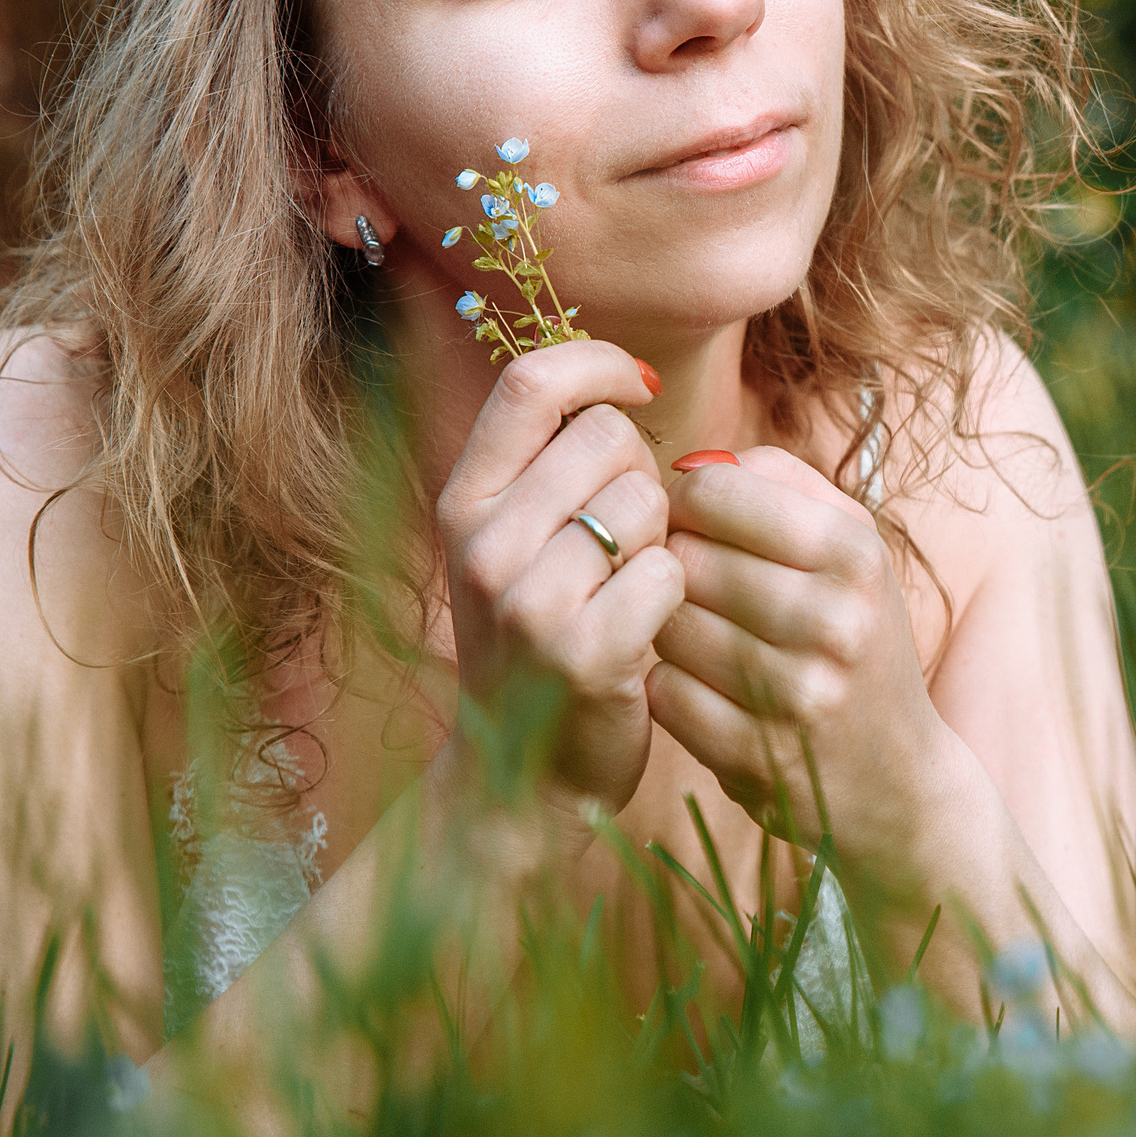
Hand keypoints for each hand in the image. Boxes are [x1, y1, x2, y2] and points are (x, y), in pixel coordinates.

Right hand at [436, 342, 681, 849]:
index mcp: (461, 502)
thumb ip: (550, 463)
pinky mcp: (581, 655)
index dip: (597, 363)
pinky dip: (674, 595)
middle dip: (642, 473)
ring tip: (629, 585)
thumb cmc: (544, 634)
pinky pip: (668, 574)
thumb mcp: (515, 540)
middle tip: (627, 535)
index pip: (529, 383)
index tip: (640, 384)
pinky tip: (646, 628)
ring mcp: (526, 602)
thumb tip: (622, 374)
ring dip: (661, 539)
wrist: (523, 773)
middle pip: (608, 437)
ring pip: (646, 503)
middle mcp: (481, 545)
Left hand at [649, 449, 961, 884]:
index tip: (696, 524)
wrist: (899, 780)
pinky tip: (704, 689)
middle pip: (683, 559)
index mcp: (853, 553)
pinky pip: (664, 692)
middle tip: (694, 586)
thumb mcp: (850, 548)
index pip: (712, 492)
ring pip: (666, 625)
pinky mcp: (756, 756)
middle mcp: (832, 620)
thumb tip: (690, 464)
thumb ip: (777, 482)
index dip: (686, 503)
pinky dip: (671, 687)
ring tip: (705, 636)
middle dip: (675, 567)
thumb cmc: (857, 638)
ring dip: (669, 628)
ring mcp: (794, 694)